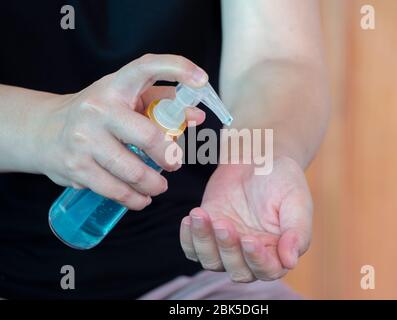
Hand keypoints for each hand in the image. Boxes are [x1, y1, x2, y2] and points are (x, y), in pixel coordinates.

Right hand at [35, 54, 206, 209]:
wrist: (44, 131)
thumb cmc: (97, 114)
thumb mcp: (125, 100)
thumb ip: (162, 104)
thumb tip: (196, 117)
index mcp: (116, 86)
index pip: (147, 68)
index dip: (177, 68)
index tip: (201, 80)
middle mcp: (98, 109)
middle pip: (150, 138)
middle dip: (170, 158)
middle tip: (174, 165)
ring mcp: (84, 139)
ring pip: (135, 172)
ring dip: (154, 185)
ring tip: (158, 186)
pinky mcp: (76, 168)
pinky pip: (116, 191)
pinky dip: (135, 199)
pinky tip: (141, 198)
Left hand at [180, 156, 312, 281]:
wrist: (257, 158)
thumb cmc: (282, 179)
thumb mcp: (297, 201)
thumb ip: (297, 232)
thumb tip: (290, 262)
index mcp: (277, 251)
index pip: (267, 270)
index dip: (257, 260)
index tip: (249, 239)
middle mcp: (251, 255)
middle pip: (237, 271)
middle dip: (227, 249)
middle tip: (222, 224)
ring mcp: (227, 245)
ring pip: (211, 262)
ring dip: (204, 242)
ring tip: (200, 215)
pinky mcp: (207, 233)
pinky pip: (192, 248)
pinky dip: (188, 239)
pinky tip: (191, 218)